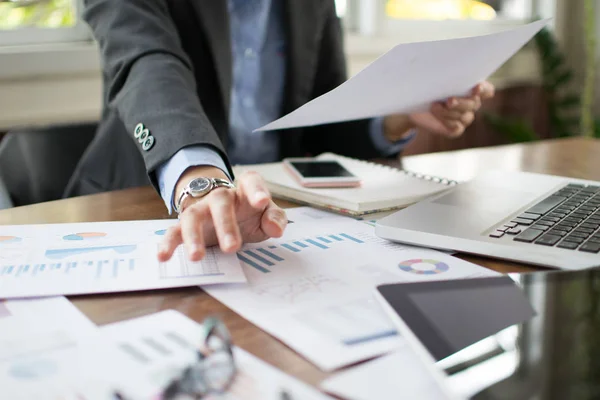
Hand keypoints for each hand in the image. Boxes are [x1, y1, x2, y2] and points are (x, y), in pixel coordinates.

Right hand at [157, 166, 286, 261]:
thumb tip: (276, 229)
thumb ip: (275, 219)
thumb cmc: (249, 213)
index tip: (262, 202)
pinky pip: (174, 231)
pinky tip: (163, 256)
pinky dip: (168, 243)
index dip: (256, 190)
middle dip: (225, 224)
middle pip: (219, 202)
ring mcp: (201, 210)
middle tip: (233, 247)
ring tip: (197, 257)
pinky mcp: (187, 226)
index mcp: (244, 190)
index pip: (250, 181)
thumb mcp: (266, 215)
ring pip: (193, 216)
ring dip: (193, 237)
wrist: (223, 211)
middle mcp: (220, 197)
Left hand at [383, 81, 494, 140]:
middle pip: (473, 104)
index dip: (484, 90)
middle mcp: (472, 104)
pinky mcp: (455, 129)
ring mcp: (464, 117)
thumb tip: (446, 63)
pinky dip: (445, 121)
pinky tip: (435, 113)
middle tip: (449, 100)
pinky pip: (455, 127)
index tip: (476, 87)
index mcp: (473, 88)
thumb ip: (445, 73)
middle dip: (461, 102)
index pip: (487, 90)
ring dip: (448, 112)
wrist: (414, 103)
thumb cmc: (428, 84)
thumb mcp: (435, 76)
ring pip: (463, 116)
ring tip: (434, 106)